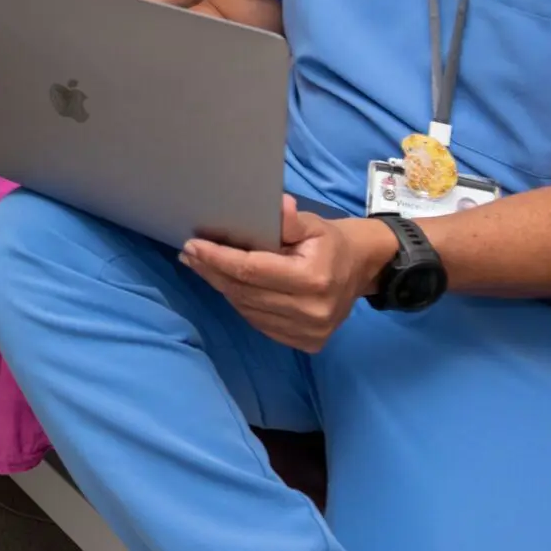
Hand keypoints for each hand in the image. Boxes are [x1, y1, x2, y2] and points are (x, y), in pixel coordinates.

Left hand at [180, 197, 395, 352]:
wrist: (360, 270)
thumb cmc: (330, 243)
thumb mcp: (314, 223)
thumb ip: (290, 220)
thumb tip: (278, 206)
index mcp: (314, 279)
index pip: (252, 270)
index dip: (219, 258)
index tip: (193, 246)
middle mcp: (311, 312)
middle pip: (245, 293)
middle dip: (213, 272)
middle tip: (190, 254)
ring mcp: (309, 332)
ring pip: (248, 310)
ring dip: (223, 288)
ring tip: (203, 267)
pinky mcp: (306, 344)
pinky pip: (259, 323)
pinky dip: (241, 303)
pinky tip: (229, 286)